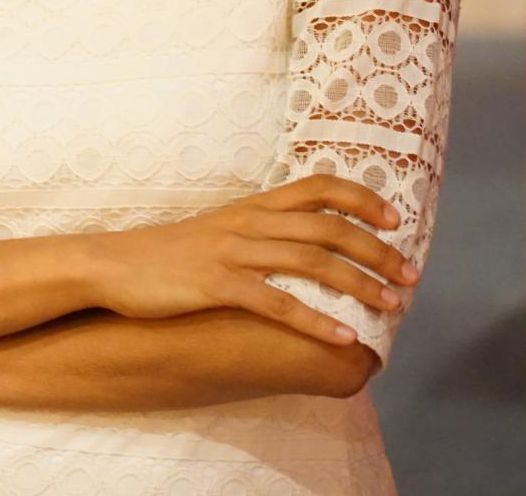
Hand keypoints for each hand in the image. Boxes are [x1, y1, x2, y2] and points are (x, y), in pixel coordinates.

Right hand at [91, 175, 419, 345]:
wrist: (114, 264)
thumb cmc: (169, 253)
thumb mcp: (220, 230)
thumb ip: (259, 232)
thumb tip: (303, 247)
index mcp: (252, 206)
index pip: (318, 188)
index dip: (361, 198)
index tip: (395, 219)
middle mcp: (249, 222)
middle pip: (326, 227)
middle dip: (376, 250)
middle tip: (411, 275)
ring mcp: (232, 251)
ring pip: (310, 261)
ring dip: (359, 283)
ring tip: (392, 304)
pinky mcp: (216, 284)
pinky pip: (275, 302)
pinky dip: (314, 320)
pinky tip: (342, 337)